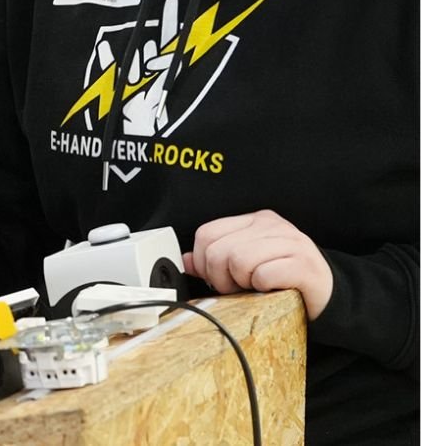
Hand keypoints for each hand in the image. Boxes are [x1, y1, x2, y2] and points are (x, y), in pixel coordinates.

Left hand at [184, 209, 333, 319]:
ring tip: (256, 288)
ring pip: (239, 261)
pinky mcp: (304, 265)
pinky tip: (273, 291)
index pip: (206, 233)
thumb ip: (216, 259)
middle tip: (238, 288)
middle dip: (221, 278)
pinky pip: (264, 276)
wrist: (329, 295)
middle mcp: (272, 226)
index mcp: (255, 220)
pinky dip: (263, 289)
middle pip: (218, 250)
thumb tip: (185, 261)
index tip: (216, 278)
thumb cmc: (285, 279)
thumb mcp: (248, 263)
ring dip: (243, 284)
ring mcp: (291, 242)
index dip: (202, 262)